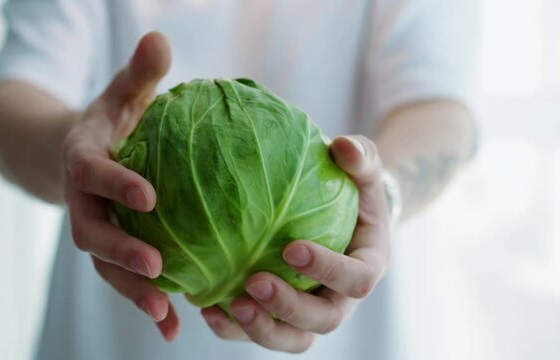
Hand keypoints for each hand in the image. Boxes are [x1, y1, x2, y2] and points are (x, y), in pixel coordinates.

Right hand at [61, 32, 178, 340]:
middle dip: (121, 252)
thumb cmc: (111, 122)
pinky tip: (174, 326)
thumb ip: (140, 73)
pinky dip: (145, 304)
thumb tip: (160, 37)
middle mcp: (82, 202)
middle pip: (92, 234)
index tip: (149, 195)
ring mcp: (94, 230)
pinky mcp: (110, 251)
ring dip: (133, 291)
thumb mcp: (123, 95)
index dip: (116, 185)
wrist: (80, 153)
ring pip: (106, 267)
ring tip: (164, 313)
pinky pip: (124, 281)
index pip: (95, 174)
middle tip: (156, 265)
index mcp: (85, 161)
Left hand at [201, 135, 390, 352]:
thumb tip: (342, 146)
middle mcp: (341, 297)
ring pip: (293, 338)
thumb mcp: (363, 168)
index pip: (356, 280)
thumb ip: (360, 156)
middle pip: (323, 320)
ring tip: (228, 306)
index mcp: (366, 265)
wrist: (344, 215)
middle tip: (254, 283)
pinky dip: (234, 328)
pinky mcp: (283, 315)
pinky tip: (207, 308)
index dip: (327, 270)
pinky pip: (262, 331)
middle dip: (288, 308)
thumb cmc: (353, 189)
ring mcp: (312, 310)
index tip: (292, 249)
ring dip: (261, 329)